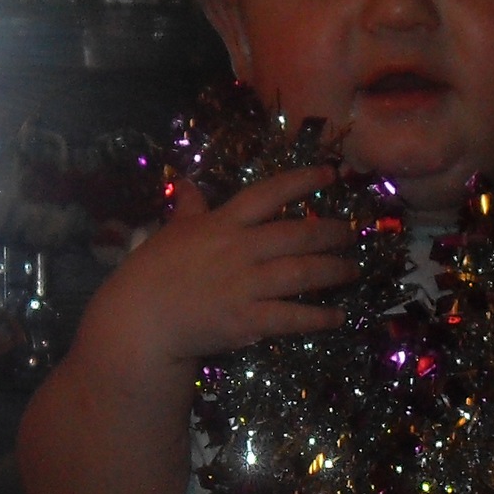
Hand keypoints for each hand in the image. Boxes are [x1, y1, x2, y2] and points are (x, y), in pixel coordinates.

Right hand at [84, 169, 355, 372]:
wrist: (140, 320)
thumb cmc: (152, 273)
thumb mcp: (171, 231)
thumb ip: (188, 207)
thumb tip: (188, 182)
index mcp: (222, 224)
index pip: (268, 193)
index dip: (302, 180)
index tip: (330, 173)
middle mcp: (240, 250)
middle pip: (297, 234)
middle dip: (331, 232)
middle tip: (351, 233)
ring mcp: (246, 286)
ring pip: (302, 273)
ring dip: (334, 270)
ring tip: (353, 269)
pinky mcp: (247, 320)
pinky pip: (292, 317)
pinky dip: (319, 317)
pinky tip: (338, 317)